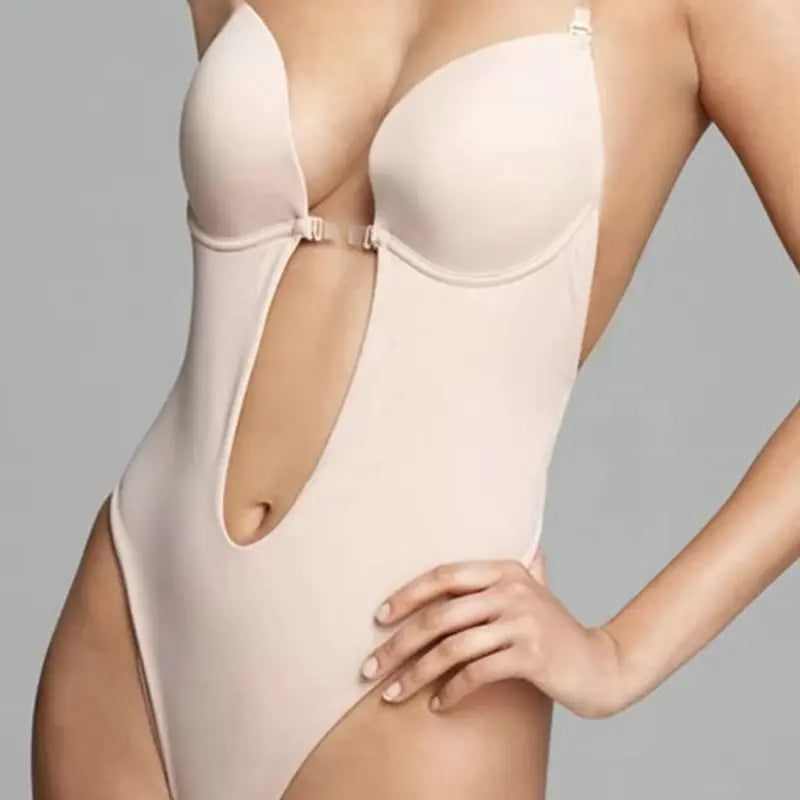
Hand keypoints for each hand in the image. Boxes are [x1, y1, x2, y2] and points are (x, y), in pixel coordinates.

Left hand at [359, 551, 625, 717]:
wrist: (601, 665)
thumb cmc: (555, 631)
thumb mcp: (530, 594)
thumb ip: (503, 577)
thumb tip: (471, 560)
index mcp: (505, 570)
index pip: (443, 576)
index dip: (407, 595)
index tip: (379, 618)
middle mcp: (512, 589)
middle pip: (439, 615)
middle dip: (399, 644)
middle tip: (370, 667)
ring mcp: (522, 621)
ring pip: (452, 647)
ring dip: (416, 674)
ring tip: (392, 695)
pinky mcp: (530, 655)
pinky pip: (476, 672)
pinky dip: (451, 690)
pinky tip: (437, 704)